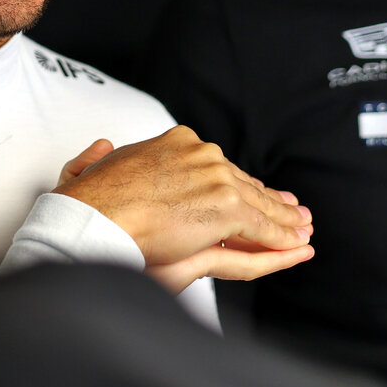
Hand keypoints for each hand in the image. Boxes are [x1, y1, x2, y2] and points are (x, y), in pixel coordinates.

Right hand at [54, 127, 313, 289]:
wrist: (92, 216)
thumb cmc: (86, 198)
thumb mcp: (91, 166)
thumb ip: (99, 156)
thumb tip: (102, 146)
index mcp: (176, 141)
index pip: (217, 166)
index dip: (238, 181)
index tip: (252, 190)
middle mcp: (201, 153)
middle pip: (243, 182)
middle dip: (269, 198)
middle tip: (294, 210)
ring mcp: (217, 178)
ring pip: (258, 204)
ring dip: (283, 220)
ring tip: (301, 231)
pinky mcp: (226, 208)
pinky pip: (261, 227)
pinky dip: (281, 238)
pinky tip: (294, 245)